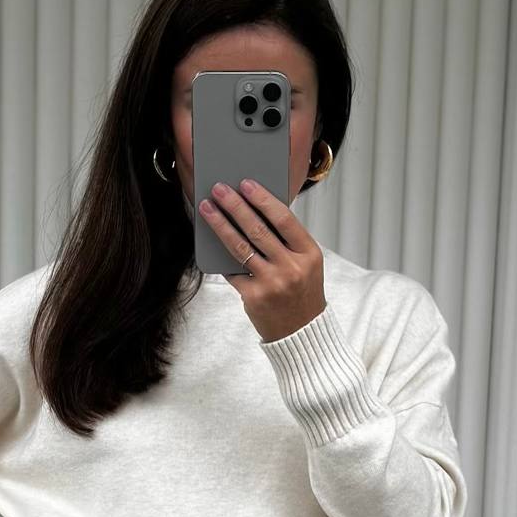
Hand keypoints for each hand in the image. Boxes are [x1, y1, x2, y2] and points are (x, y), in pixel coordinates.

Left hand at [197, 178, 325, 342]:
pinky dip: (222, 256)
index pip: (283, 219)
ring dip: (220, 225)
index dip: (262, 199)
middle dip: (235, 206)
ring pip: (240, 247)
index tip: (246, 184)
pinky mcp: (254, 297)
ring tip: (207, 209)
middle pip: (257, 229)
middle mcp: (292, 268)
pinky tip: (210, 241)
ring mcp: (272, 284)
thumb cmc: (301, 292)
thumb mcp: (306, 263)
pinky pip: (233, 271)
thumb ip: (286, 240)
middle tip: (219, 189)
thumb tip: (253, 210)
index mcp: (309, 254)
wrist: (301, 332)